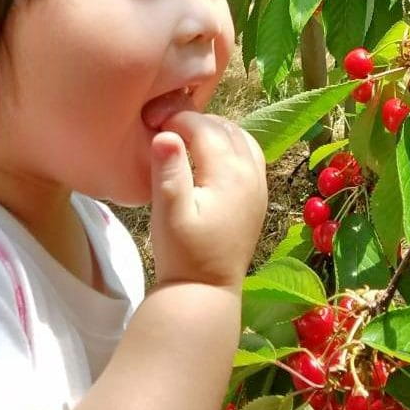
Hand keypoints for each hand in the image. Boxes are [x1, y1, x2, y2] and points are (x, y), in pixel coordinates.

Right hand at [149, 111, 266, 287]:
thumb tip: (165, 134)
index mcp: (229, 173)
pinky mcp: (257, 197)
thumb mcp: (168, 213)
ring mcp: (258, 185)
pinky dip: (230, 144)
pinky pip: (249, 155)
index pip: (204, 126)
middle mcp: (250, 173)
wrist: (206, 291)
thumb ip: (168, 172)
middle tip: (164, 125)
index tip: (151, 120)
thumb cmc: (182, 253)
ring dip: (214, 130)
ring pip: (241, 138)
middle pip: (225, 127)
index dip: (176, 117)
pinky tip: (209, 155)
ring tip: (184, 137)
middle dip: (195, 120)